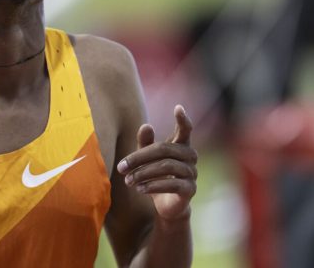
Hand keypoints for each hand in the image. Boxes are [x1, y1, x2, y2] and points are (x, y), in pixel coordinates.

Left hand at [117, 105, 196, 220]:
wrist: (165, 205)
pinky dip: (153, 185)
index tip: (178, 107)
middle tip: (121, 167)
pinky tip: (139, 188)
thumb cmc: (155, 176)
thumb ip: (145, 143)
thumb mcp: (146, 159)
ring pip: (166, 166)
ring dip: (143, 173)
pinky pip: (172, 184)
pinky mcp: (190, 190)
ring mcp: (192, 174)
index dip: (183, 119)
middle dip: (139, 157)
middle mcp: (190, 158)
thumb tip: (146, 125)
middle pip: (164, 149)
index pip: (185, 130)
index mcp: (180, 146)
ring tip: (128, 180)